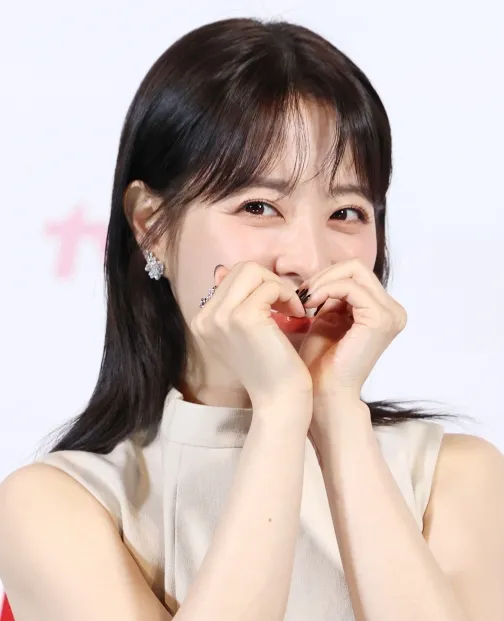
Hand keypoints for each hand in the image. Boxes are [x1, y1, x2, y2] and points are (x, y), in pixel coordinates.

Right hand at [191, 261, 312, 415]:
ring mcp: (221, 317)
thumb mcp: (243, 332)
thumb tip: (223, 269)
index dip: (259, 286)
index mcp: (202, 321)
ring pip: (253, 271)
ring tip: (291, 310)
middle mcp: (205, 317)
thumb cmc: (268, 368)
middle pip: (241, 269)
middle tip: (286, 306)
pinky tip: (296, 316)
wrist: (279, 400)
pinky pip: (270, 287)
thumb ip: (233, 302)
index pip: (231, 278)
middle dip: (269, 281)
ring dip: (279, 286)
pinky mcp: (243, 317)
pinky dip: (288, 297)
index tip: (277, 307)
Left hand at [297, 259, 406, 447]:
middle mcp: (393, 311)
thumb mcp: (327, 318)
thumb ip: (332, 295)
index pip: (355, 273)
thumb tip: (325, 274)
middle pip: (357, 267)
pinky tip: (310, 304)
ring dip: (323, 282)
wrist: (324, 393)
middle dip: (325, 276)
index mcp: (382, 310)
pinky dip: (326, 290)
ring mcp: (391, 314)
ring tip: (304, 300)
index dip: (326, 277)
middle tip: (302, 294)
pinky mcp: (381, 319)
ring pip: (354, 272)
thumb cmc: (321, 361)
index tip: (303, 294)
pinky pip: (351, 288)